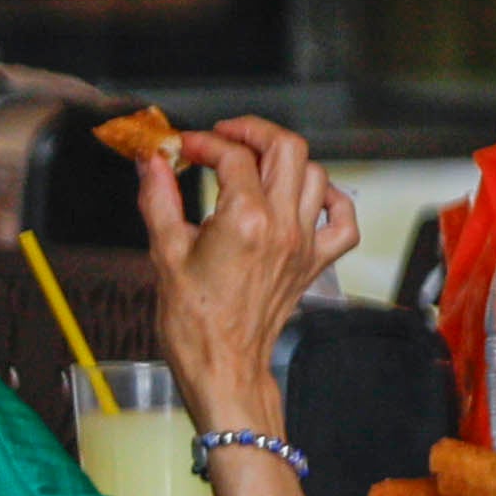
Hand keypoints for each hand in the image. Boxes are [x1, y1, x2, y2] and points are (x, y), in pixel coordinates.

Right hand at [138, 119, 353, 429]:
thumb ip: (159, 197)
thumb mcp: (165, 250)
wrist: (224, 363)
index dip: (205, 141)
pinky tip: (307, 195)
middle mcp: (285, 227)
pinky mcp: (317, 262)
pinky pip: (344, 221)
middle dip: (255, 131)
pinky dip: (333, 199)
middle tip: (226, 135)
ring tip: (254, 162)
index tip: (183, 146)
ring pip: (317, 176)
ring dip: (286, 161)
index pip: (233, 156)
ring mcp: (306, 244)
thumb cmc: (194, 319)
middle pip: (289, 150)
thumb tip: (151, 161)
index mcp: (246, 220)